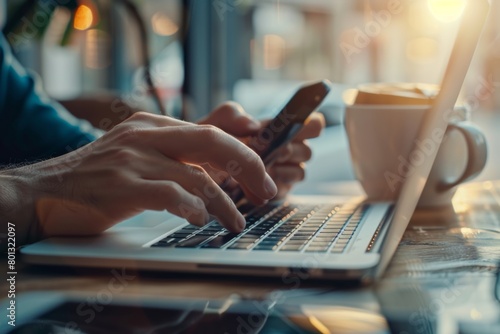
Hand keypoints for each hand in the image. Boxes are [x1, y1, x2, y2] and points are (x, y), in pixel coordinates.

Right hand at [2, 112, 277, 243]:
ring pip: (197, 176)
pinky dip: (192, 209)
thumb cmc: (98, 177)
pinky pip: (170, 195)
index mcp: (153, 125)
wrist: (43, 192)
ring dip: (225, 204)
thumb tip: (221, 156)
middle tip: (267, 191)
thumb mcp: (139, 152)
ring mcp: (133, 159)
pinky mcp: (122, 186)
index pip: (212, 130)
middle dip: (249, 166)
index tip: (264, 172)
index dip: (245, 150)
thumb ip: (177, 150)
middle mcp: (146, 135)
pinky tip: (198, 220)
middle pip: (213, 142)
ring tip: (236, 222)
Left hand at [199, 102, 324, 200]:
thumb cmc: (210, 144)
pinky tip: (256, 184)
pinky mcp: (276, 194)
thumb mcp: (216, 122)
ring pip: (299, 172)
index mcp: (279, 130)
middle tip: (273, 149)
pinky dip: (272, 187)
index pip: (312, 125)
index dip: (311, 126)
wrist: (198, 169)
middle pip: (306, 151)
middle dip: (290, 150)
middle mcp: (286, 151)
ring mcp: (282, 173)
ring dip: (282, 169)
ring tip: (263, 166)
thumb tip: (253, 125)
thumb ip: (231, 115)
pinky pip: (284, 191)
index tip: (298, 127)